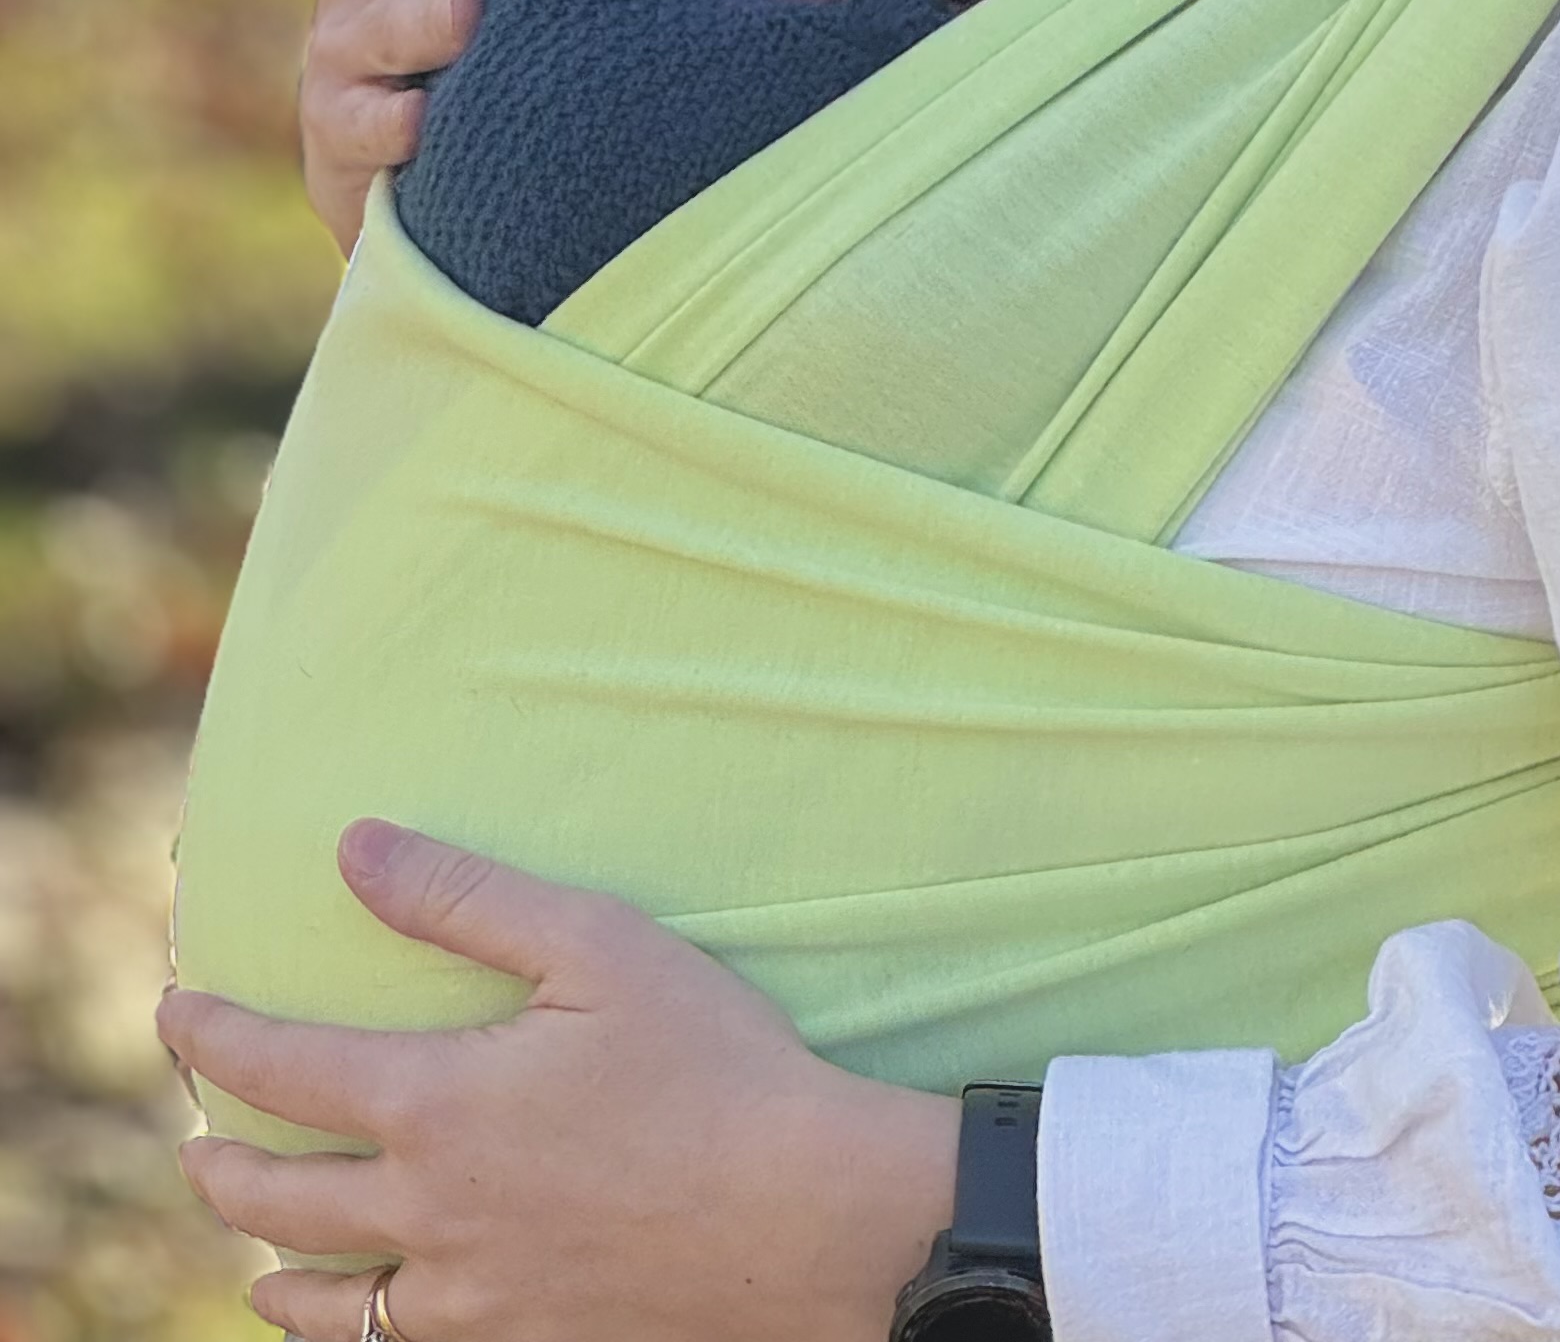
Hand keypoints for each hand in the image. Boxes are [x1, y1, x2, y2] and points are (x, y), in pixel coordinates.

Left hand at [162, 820, 952, 1341]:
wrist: (800, 1217)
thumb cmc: (711, 1062)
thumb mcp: (597, 945)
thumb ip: (466, 897)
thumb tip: (355, 849)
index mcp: (438, 1107)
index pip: (283, 1070)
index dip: (214, 1038)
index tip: (175, 1010)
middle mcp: (429, 1213)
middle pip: (278, 1202)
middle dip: (218, 1167)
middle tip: (193, 1143)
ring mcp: (470, 1294)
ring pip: (325, 1302)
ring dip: (272, 1267)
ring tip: (253, 1252)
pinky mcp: (518, 1340)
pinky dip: (349, 1335)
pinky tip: (358, 1318)